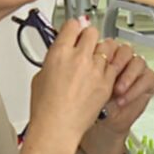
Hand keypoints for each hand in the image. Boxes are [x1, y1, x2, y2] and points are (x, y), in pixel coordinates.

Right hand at [30, 19, 114, 137]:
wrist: (57, 128)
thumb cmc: (45, 108)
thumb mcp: (41, 76)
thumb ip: (53, 60)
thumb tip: (59, 55)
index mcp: (59, 52)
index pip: (72, 25)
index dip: (72, 28)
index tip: (73, 32)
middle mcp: (79, 57)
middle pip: (91, 32)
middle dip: (87, 37)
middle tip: (84, 45)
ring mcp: (95, 69)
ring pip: (105, 47)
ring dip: (100, 52)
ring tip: (94, 61)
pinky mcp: (107, 82)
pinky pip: (113, 66)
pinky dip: (108, 68)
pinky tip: (100, 75)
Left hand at [91, 41, 153, 136]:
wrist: (103, 124)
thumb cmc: (91, 106)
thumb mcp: (85, 89)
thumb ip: (87, 73)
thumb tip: (83, 62)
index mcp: (105, 57)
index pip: (109, 44)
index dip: (106, 52)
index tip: (98, 63)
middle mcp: (121, 61)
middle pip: (125, 49)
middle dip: (119, 61)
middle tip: (111, 73)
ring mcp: (135, 70)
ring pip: (138, 61)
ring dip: (129, 75)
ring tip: (118, 90)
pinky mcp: (146, 81)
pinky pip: (148, 77)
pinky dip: (137, 88)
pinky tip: (124, 99)